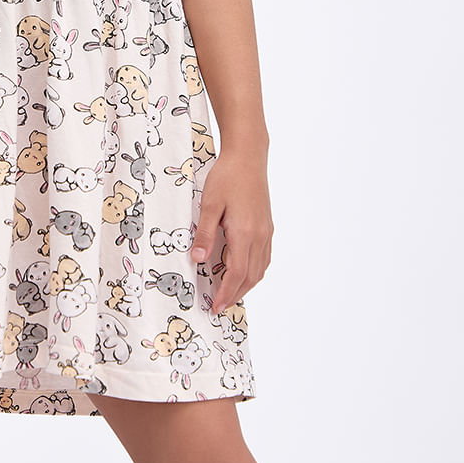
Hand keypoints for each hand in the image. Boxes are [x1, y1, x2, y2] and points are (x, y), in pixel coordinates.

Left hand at [189, 148, 272, 315]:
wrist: (248, 156)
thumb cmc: (227, 176)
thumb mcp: (209, 204)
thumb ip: (204, 234)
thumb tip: (196, 259)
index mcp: (245, 232)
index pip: (236, 273)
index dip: (226, 293)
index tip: (215, 306)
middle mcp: (260, 236)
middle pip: (250, 276)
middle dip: (235, 295)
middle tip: (220, 306)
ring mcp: (266, 231)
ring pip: (260, 269)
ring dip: (246, 286)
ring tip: (230, 294)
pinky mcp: (267, 225)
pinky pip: (264, 257)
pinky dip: (254, 271)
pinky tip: (244, 272)